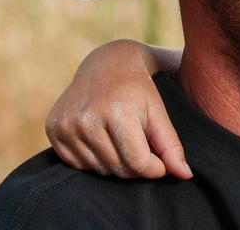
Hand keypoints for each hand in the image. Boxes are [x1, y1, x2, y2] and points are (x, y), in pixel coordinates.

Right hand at [44, 39, 191, 179]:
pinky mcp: (54, 130)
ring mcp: (67, 124)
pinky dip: (95, 160)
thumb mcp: (159, 112)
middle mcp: (87, 118)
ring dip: (115, 164)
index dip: (155, 168)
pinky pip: (78, 164)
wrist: (106, 64)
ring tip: (124, 141)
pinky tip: (103, 140)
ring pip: (98, 169)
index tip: (162, 163)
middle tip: (143, 150)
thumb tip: (185, 175)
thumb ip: (171, 145)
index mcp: (117, 111)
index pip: (138, 162)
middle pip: (117, 167)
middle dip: (136, 167)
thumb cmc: (138, 89)